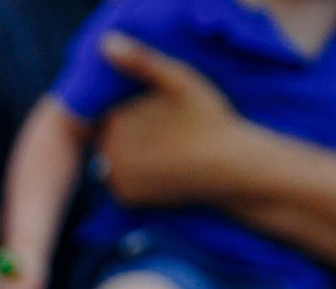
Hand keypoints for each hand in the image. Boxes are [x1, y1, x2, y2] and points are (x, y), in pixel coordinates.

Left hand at [94, 32, 252, 209]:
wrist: (230, 166)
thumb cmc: (207, 118)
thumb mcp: (177, 80)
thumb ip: (141, 61)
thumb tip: (105, 43)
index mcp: (115, 121)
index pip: (109, 111)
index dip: (132, 107)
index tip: (160, 111)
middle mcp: (107, 153)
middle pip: (108, 136)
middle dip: (130, 130)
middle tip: (167, 131)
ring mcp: (114, 178)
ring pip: (113, 158)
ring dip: (130, 152)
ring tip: (166, 147)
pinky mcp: (126, 198)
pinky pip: (122, 180)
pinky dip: (135, 173)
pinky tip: (162, 165)